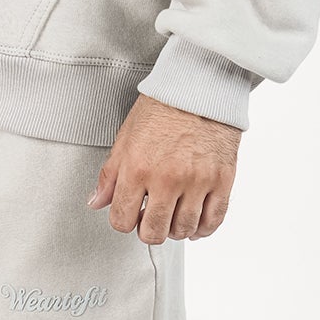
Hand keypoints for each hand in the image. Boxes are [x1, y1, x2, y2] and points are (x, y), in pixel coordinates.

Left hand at [89, 94, 239, 242]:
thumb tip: (96, 203)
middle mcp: (167, 178)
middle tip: (151, 219)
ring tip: (173, 216)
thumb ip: (110, 176)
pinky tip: (195, 221)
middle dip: (148, 230)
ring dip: (176, 229)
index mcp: (138, 168)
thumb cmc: (161, 109)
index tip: (130, 214)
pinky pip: (214, 219)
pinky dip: (203, 228)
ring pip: (184, 229)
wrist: (199, 87)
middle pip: (154, 232)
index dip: (123, 221)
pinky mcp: (222, 179)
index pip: (122, 220)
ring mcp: (197, 181)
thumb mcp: (125, 139)